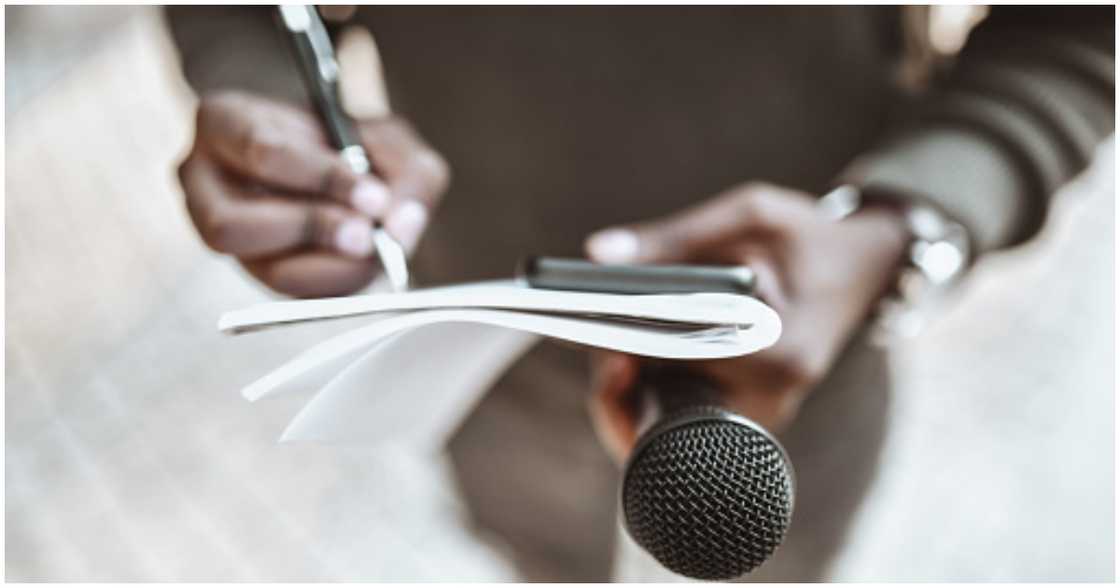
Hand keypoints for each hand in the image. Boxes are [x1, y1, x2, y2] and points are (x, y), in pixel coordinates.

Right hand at [178, 90, 448, 296]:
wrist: (328, 157)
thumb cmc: (349, 140)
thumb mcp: (387, 137)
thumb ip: (407, 172)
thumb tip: (401, 226)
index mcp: (223, 123)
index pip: (261, 151)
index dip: (321, 178)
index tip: (376, 197)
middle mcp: (203, 183)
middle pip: (234, 226)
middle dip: (312, 232)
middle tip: (369, 235)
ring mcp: (221, 235)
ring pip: (260, 270)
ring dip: (327, 267)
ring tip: (372, 248)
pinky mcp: (256, 273)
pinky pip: (291, 296)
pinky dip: (337, 284)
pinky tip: (366, 265)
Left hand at [583, 182, 908, 462]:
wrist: (865, 269)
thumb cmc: (808, 237)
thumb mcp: (752, 215)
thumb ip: (675, 235)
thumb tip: (596, 255)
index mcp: (781, 349)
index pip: (685, 362)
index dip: (629, 352)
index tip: (593, 336)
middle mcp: (774, 395)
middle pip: (672, 410)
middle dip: (621, 382)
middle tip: (592, 347)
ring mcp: (762, 412)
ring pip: (672, 425)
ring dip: (631, 394)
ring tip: (606, 352)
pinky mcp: (750, 413)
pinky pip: (686, 418)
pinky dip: (652, 394)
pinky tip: (630, 362)